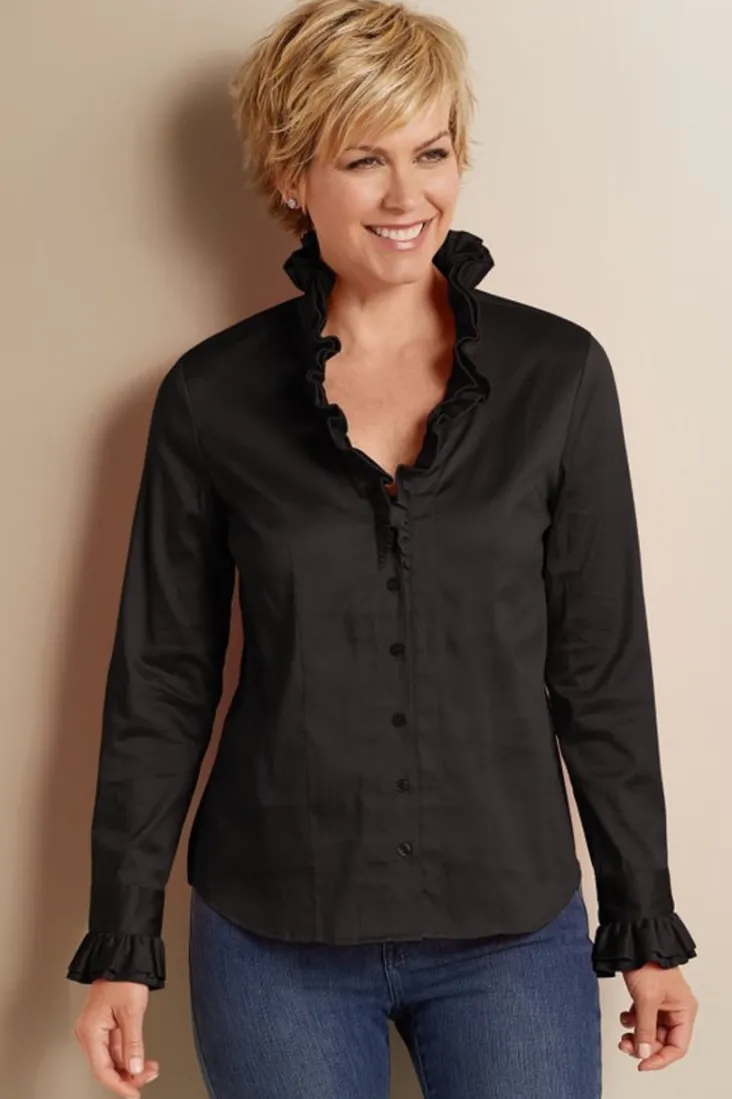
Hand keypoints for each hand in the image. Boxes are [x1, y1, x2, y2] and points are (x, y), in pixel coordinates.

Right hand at [72, 978, 159, 1097]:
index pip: (102, 1069)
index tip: (133, 1093)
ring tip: (149, 1068)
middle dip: (127, 1075)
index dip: (119, 1085)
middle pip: (105, 1066)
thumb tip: (135, 1068)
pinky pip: (113, 1048)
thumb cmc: (123, 978)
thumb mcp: (132, 1012)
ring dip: (129, 1066)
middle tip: (148, 1077)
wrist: (122, 956)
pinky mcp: (102, 1025)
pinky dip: (127, 1055)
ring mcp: (95, 1029)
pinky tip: (140, 1059)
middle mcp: (88, 1032)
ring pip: (110, 1058)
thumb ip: (133, 1044)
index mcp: (90, 1031)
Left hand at [618, 962, 698, 1070]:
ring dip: (637, 1036)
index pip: (677, 1047)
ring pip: (651, 1031)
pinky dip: (633, 1022)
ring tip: (623, 1035)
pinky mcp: (648, 997)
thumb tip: (644, 1054)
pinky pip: (642, 1019)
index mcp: (684, 1010)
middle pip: (662, 1040)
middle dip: (644, 1046)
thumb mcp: (646, 1000)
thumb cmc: (647, 962)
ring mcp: (662, 1003)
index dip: (660, 1058)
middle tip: (625, 1046)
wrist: (633, 938)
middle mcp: (676, 1009)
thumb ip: (645, 1029)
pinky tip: (624, 1017)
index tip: (641, 1064)